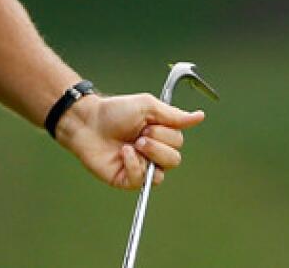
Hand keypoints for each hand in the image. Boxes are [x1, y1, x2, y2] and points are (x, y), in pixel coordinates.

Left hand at [56, 93, 204, 189]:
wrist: (88, 120)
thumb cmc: (115, 111)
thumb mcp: (147, 106)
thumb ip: (174, 115)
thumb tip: (200, 116)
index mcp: (160, 135)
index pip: (179, 142)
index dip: (166, 133)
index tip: (149, 123)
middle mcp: (153, 153)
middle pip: (174, 160)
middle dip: (157, 145)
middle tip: (139, 135)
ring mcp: (140, 167)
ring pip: (161, 173)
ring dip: (148, 155)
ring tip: (132, 144)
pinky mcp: (126, 179)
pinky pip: (141, 182)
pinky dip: (134, 166)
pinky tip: (123, 153)